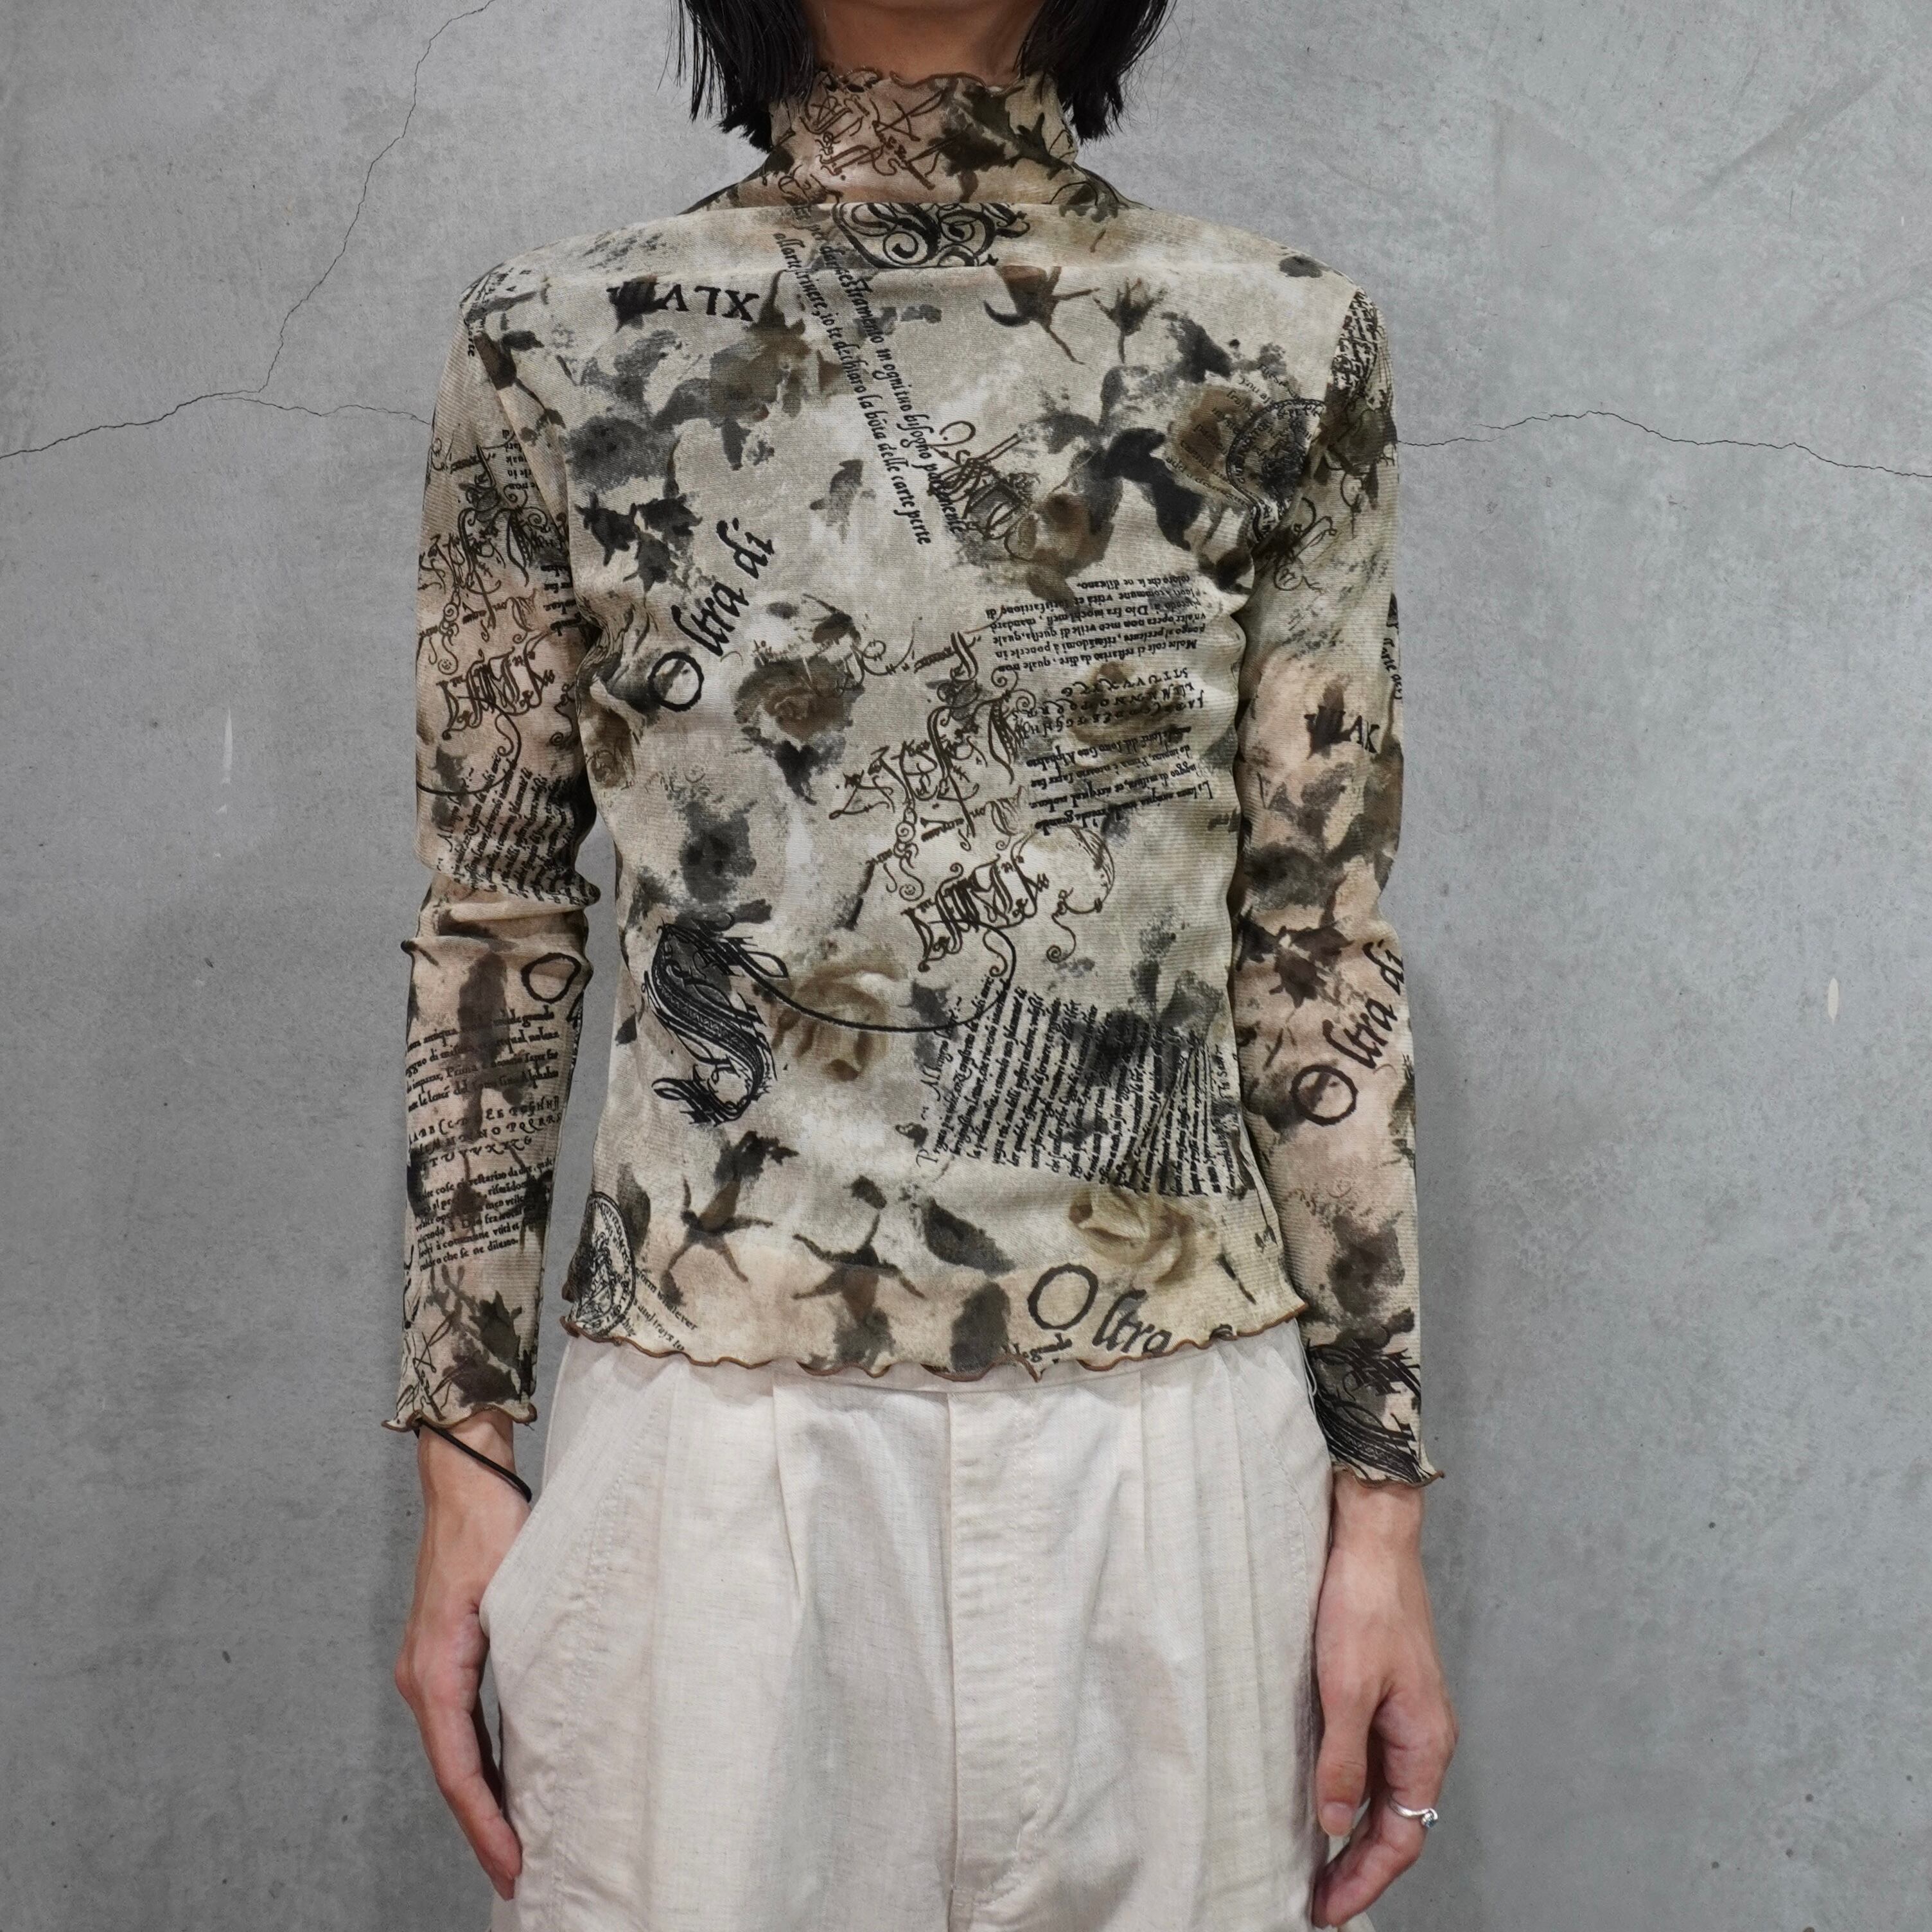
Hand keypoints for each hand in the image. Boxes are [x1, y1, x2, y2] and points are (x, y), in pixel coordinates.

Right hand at [393, 1411, 528, 1900]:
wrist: (463, 1478)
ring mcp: (430, 1667)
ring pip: (454, 1752)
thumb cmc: (491, 1521)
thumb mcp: (515, 1583)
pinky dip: (478, 1764)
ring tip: (514, 1846)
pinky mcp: (445, 1655)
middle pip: (452, 1771)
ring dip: (480, 1801)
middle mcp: (422, 1675)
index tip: (511, 1863)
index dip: (484, 1821)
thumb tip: (552, 1705)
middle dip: (482, 1827)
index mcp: (435, 1667)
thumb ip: (524, 1643)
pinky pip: (459, 1726)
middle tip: (519, 1876)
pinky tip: (505, 1785)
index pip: (457, 1766)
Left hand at [1309, 1469, 1457, 1926]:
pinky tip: (1324, 1797)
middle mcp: (1424, 1736)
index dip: (1365, 1878)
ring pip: (1387, 1793)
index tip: (1328, 1908)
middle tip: (1317, 1899)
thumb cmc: (1364, 1604)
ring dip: (1356, 1832)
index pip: (1403, 1836)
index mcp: (1425, 1742)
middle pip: (1398, 1823)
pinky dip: (1353, 1791)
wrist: (1372, 1538)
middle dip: (1360, 1867)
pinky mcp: (1386, 1693)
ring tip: (1316, 1862)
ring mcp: (1407, 1715)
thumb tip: (1334, 1823)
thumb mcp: (1344, 1687)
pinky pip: (1375, 1760)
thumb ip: (1342, 1758)